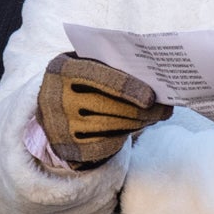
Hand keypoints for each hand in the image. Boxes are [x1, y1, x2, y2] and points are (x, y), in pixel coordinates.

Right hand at [37, 52, 172, 167]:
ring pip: (109, 126)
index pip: (98, 76)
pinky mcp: (67, 148)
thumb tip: (152, 80)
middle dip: (141, 109)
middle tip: (164, 109)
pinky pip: (104, 146)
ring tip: (155, 117)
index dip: (127, 87)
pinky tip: (136, 129)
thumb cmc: (78, 81)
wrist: (49, 110)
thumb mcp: (84, 65)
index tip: (151, 97)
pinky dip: (123, 137)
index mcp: (61, 69)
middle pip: (108, 105)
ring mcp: (60, 125)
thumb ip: (109, 65)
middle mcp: (56, 97)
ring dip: (138, 123)